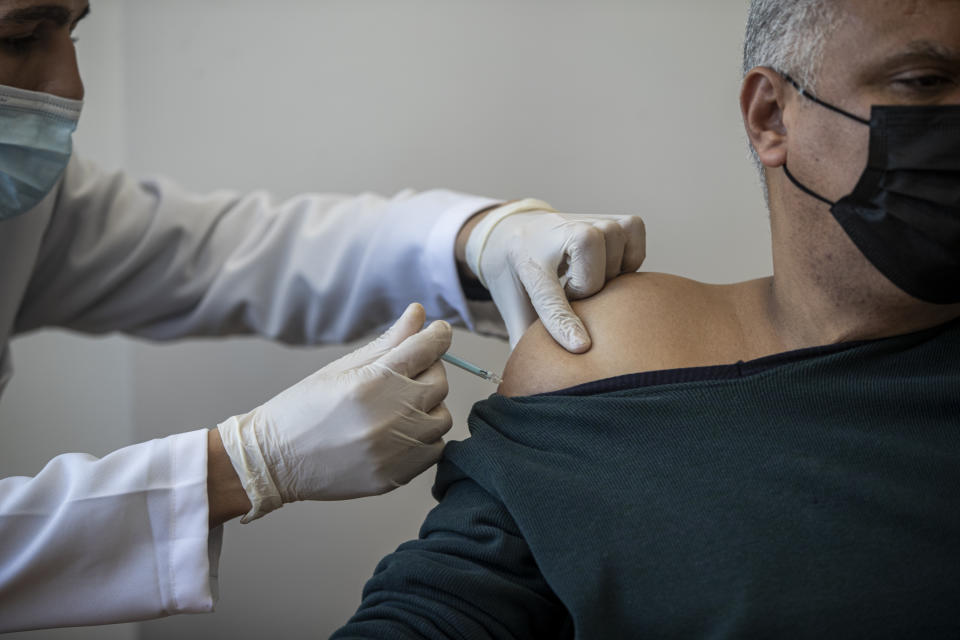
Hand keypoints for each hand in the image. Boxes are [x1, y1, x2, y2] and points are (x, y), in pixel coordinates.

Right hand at [217, 303, 451, 521]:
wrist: (275, 461)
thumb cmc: (303, 408)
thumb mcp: (342, 367)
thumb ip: (388, 341)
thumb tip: (418, 313)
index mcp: (374, 382)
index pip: (427, 349)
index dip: (438, 336)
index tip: (440, 332)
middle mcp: (390, 416)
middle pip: (439, 383)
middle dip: (428, 372)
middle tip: (406, 374)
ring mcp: (395, 450)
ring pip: (441, 419)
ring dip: (428, 408)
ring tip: (399, 407)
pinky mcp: (396, 476)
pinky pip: (434, 450)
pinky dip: (424, 439)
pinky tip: (400, 433)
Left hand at [465, 199, 644, 351]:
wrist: (517, 230)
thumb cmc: (521, 277)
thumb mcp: (514, 307)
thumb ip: (526, 341)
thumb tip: (530, 386)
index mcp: (528, 262)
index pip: (549, 298)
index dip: (564, 323)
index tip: (581, 347)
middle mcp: (559, 233)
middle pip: (591, 278)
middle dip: (585, 295)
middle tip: (571, 291)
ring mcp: (590, 220)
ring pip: (617, 255)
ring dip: (608, 275)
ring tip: (589, 277)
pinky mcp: (617, 218)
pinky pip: (637, 243)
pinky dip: (630, 259)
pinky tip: (609, 266)